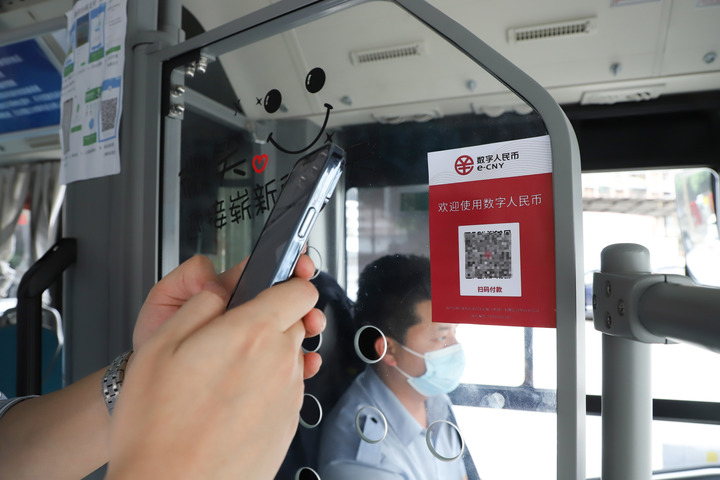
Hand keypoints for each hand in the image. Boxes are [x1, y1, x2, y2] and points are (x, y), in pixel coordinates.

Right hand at [107, 274, 320, 478]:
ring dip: (266, 358)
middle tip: (230, 339)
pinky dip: (266, 390)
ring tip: (223, 379)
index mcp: (252, 334)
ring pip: (289, 358)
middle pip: (294, 324)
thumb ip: (199, 305)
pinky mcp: (288, 425)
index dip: (286, 284)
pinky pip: (285, 391)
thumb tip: (220, 290)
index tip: (273, 288)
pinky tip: (231, 405)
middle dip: (269, 322)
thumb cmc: (158, 425)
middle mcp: (280, 362)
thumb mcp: (160, 344)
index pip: (300, 290)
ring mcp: (288, 396)